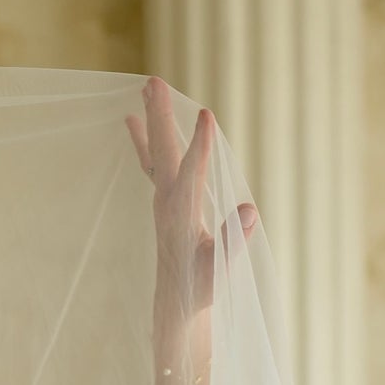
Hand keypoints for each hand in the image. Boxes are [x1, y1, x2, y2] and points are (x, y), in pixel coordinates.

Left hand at [126, 75, 257, 321]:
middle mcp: (169, 202)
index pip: (193, 173)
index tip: (207, 115)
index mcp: (184, 215)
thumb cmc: (201, 289)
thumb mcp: (219, 271)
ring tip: (145, 89)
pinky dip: (148, 140)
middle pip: (164, 151)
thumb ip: (231, 241)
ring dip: (153, 120)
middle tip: (151, 81)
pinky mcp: (167, 202)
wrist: (176, 303)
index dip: (201, 145)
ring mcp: (165, 200)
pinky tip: (134, 121)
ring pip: (158, 152)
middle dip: (160, 116)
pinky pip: (154, 162)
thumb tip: (250, 210)